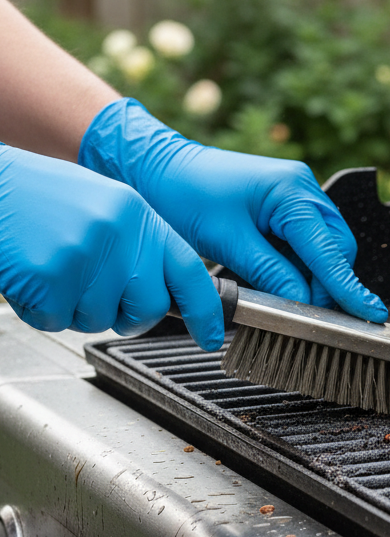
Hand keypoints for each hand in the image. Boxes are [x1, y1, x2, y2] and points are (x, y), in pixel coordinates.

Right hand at [0, 145, 222, 348]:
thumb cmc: (41, 201)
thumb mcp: (104, 209)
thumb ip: (138, 247)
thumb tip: (167, 294)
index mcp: (137, 216)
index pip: (189, 271)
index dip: (204, 311)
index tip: (211, 336)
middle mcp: (118, 233)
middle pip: (149, 309)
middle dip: (125, 316)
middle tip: (94, 295)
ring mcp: (85, 255)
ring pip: (99, 320)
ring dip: (74, 310)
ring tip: (54, 271)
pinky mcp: (50, 276)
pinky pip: (56, 321)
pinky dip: (40, 310)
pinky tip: (31, 277)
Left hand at [78, 99, 388, 322]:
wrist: (158, 169)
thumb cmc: (186, 195)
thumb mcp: (228, 242)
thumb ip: (271, 274)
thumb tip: (300, 305)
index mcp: (292, 190)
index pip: (329, 250)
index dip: (348, 287)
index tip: (370, 314)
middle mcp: (303, 189)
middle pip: (335, 249)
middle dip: (327, 285)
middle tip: (309, 318)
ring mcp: (297, 196)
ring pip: (323, 249)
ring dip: (312, 278)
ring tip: (289, 301)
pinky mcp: (285, 207)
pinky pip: (305, 244)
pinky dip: (299, 267)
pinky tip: (283, 282)